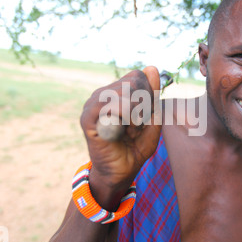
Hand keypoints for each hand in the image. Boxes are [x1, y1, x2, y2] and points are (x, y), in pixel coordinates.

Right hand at [79, 66, 161, 207]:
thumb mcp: (152, 119)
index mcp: (115, 92)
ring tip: (129, 130)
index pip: (138, 76)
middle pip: (134, 82)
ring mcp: (93, 104)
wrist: (120, 173)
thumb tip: (152, 67)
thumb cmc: (135, 148)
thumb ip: (153, 95)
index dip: (149, 95)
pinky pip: (112, 103)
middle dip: (144, 106)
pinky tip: (121, 130)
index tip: (144, 118)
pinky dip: (125, 116)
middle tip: (135, 127)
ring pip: (125, 91)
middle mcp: (102, 94)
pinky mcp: (87, 117)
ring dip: (136, 114)